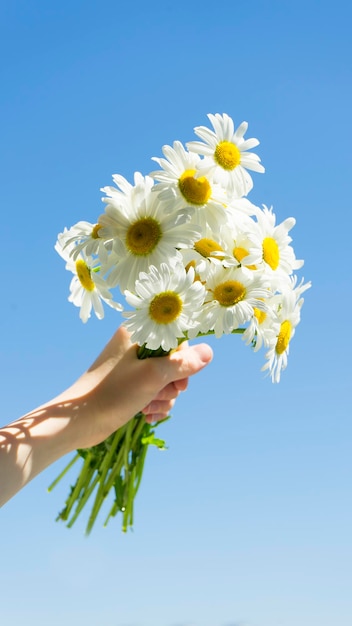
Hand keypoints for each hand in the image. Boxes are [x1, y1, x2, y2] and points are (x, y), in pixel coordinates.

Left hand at [65, 326, 212, 446]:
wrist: (78, 421)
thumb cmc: (113, 394)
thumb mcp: (153, 376)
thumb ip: (183, 363)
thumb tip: (209, 352)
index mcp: (136, 333)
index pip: (176, 337)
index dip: (184, 360)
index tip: (179, 381)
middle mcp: (134, 345)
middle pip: (173, 360)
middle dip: (171, 384)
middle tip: (160, 395)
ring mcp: (131, 366)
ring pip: (165, 379)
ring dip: (163, 398)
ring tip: (148, 408)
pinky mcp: (128, 385)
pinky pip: (154, 390)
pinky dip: (155, 404)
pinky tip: (146, 416)